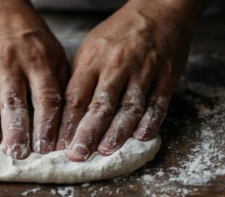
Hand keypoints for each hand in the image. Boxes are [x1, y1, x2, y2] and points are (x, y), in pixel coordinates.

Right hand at [0, 0, 69, 158]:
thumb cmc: (30, 35)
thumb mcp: (53, 51)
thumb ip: (58, 82)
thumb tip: (64, 119)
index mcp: (38, 60)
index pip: (45, 96)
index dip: (46, 124)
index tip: (47, 147)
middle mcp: (11, 62)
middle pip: (14, 101)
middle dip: (16, 130)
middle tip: (17, 153)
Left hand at [56, 0, 199, 160]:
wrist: (159, 10)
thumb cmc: (120, 33)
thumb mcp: (92, 48)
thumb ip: (81, 78)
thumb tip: (66, 113)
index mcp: (93, 58)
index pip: (75, 96)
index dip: (66, 123)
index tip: (58, 144)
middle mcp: (117, 65)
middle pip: (100, 104)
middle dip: (87, 133)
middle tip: (78, 155)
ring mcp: (144, 71)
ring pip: (129, 107)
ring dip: (117, 132)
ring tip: (105, 151)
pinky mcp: (166, 77)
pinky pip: (158, 103)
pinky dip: (150, 122)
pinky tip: (141, 137)